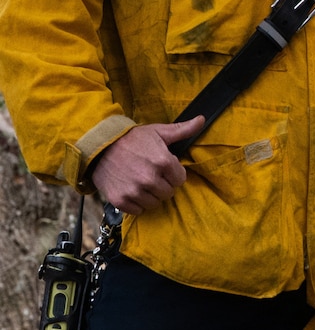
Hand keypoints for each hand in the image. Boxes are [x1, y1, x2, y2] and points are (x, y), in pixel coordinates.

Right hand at [89, 117, 204, 212]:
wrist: (98, 146)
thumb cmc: (130, 138)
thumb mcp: (158, 132)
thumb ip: (182, 130)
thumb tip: (202, 120)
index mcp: (163, 162)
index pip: (181, 180)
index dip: (173, 173)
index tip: (163, 167)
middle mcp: (150, 179)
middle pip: (168, 193)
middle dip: (163, 184)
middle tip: (150, 174)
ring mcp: (134, 191)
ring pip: (154, 203)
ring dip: (150, 195)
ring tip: (140, 181)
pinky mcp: (120, 200)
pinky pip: (138, 210)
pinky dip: (136, 203)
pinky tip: (131, 190)